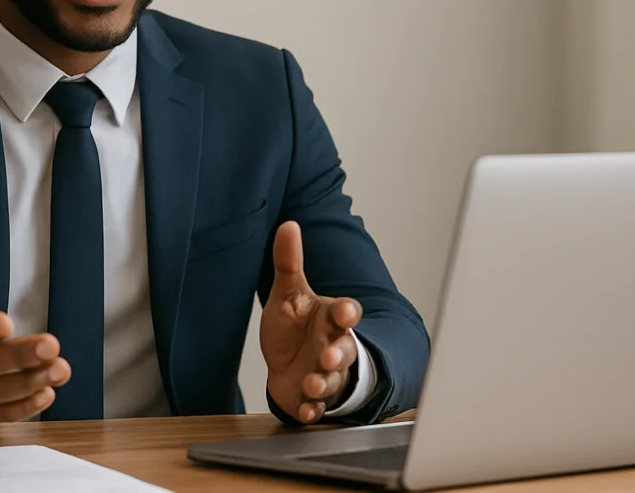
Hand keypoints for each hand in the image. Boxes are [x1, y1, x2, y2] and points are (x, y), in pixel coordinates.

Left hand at [261, 220, 362, 424]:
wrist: (287, 364)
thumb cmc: (295, 327)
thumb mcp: (289, 294)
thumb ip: (289, 263)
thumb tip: (288, 225)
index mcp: (330, 319)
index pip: (347, 313)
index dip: (347, 312)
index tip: (345, 311)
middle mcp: (333, 347)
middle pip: (344, 351)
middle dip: (338, 354)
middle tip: (329, 355)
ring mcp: (324, 375)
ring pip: (331, 380)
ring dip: (323, 382)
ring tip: (311, 381)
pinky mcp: (312, 398)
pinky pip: (316, 407)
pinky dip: (311, 409)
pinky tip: (305, 410)